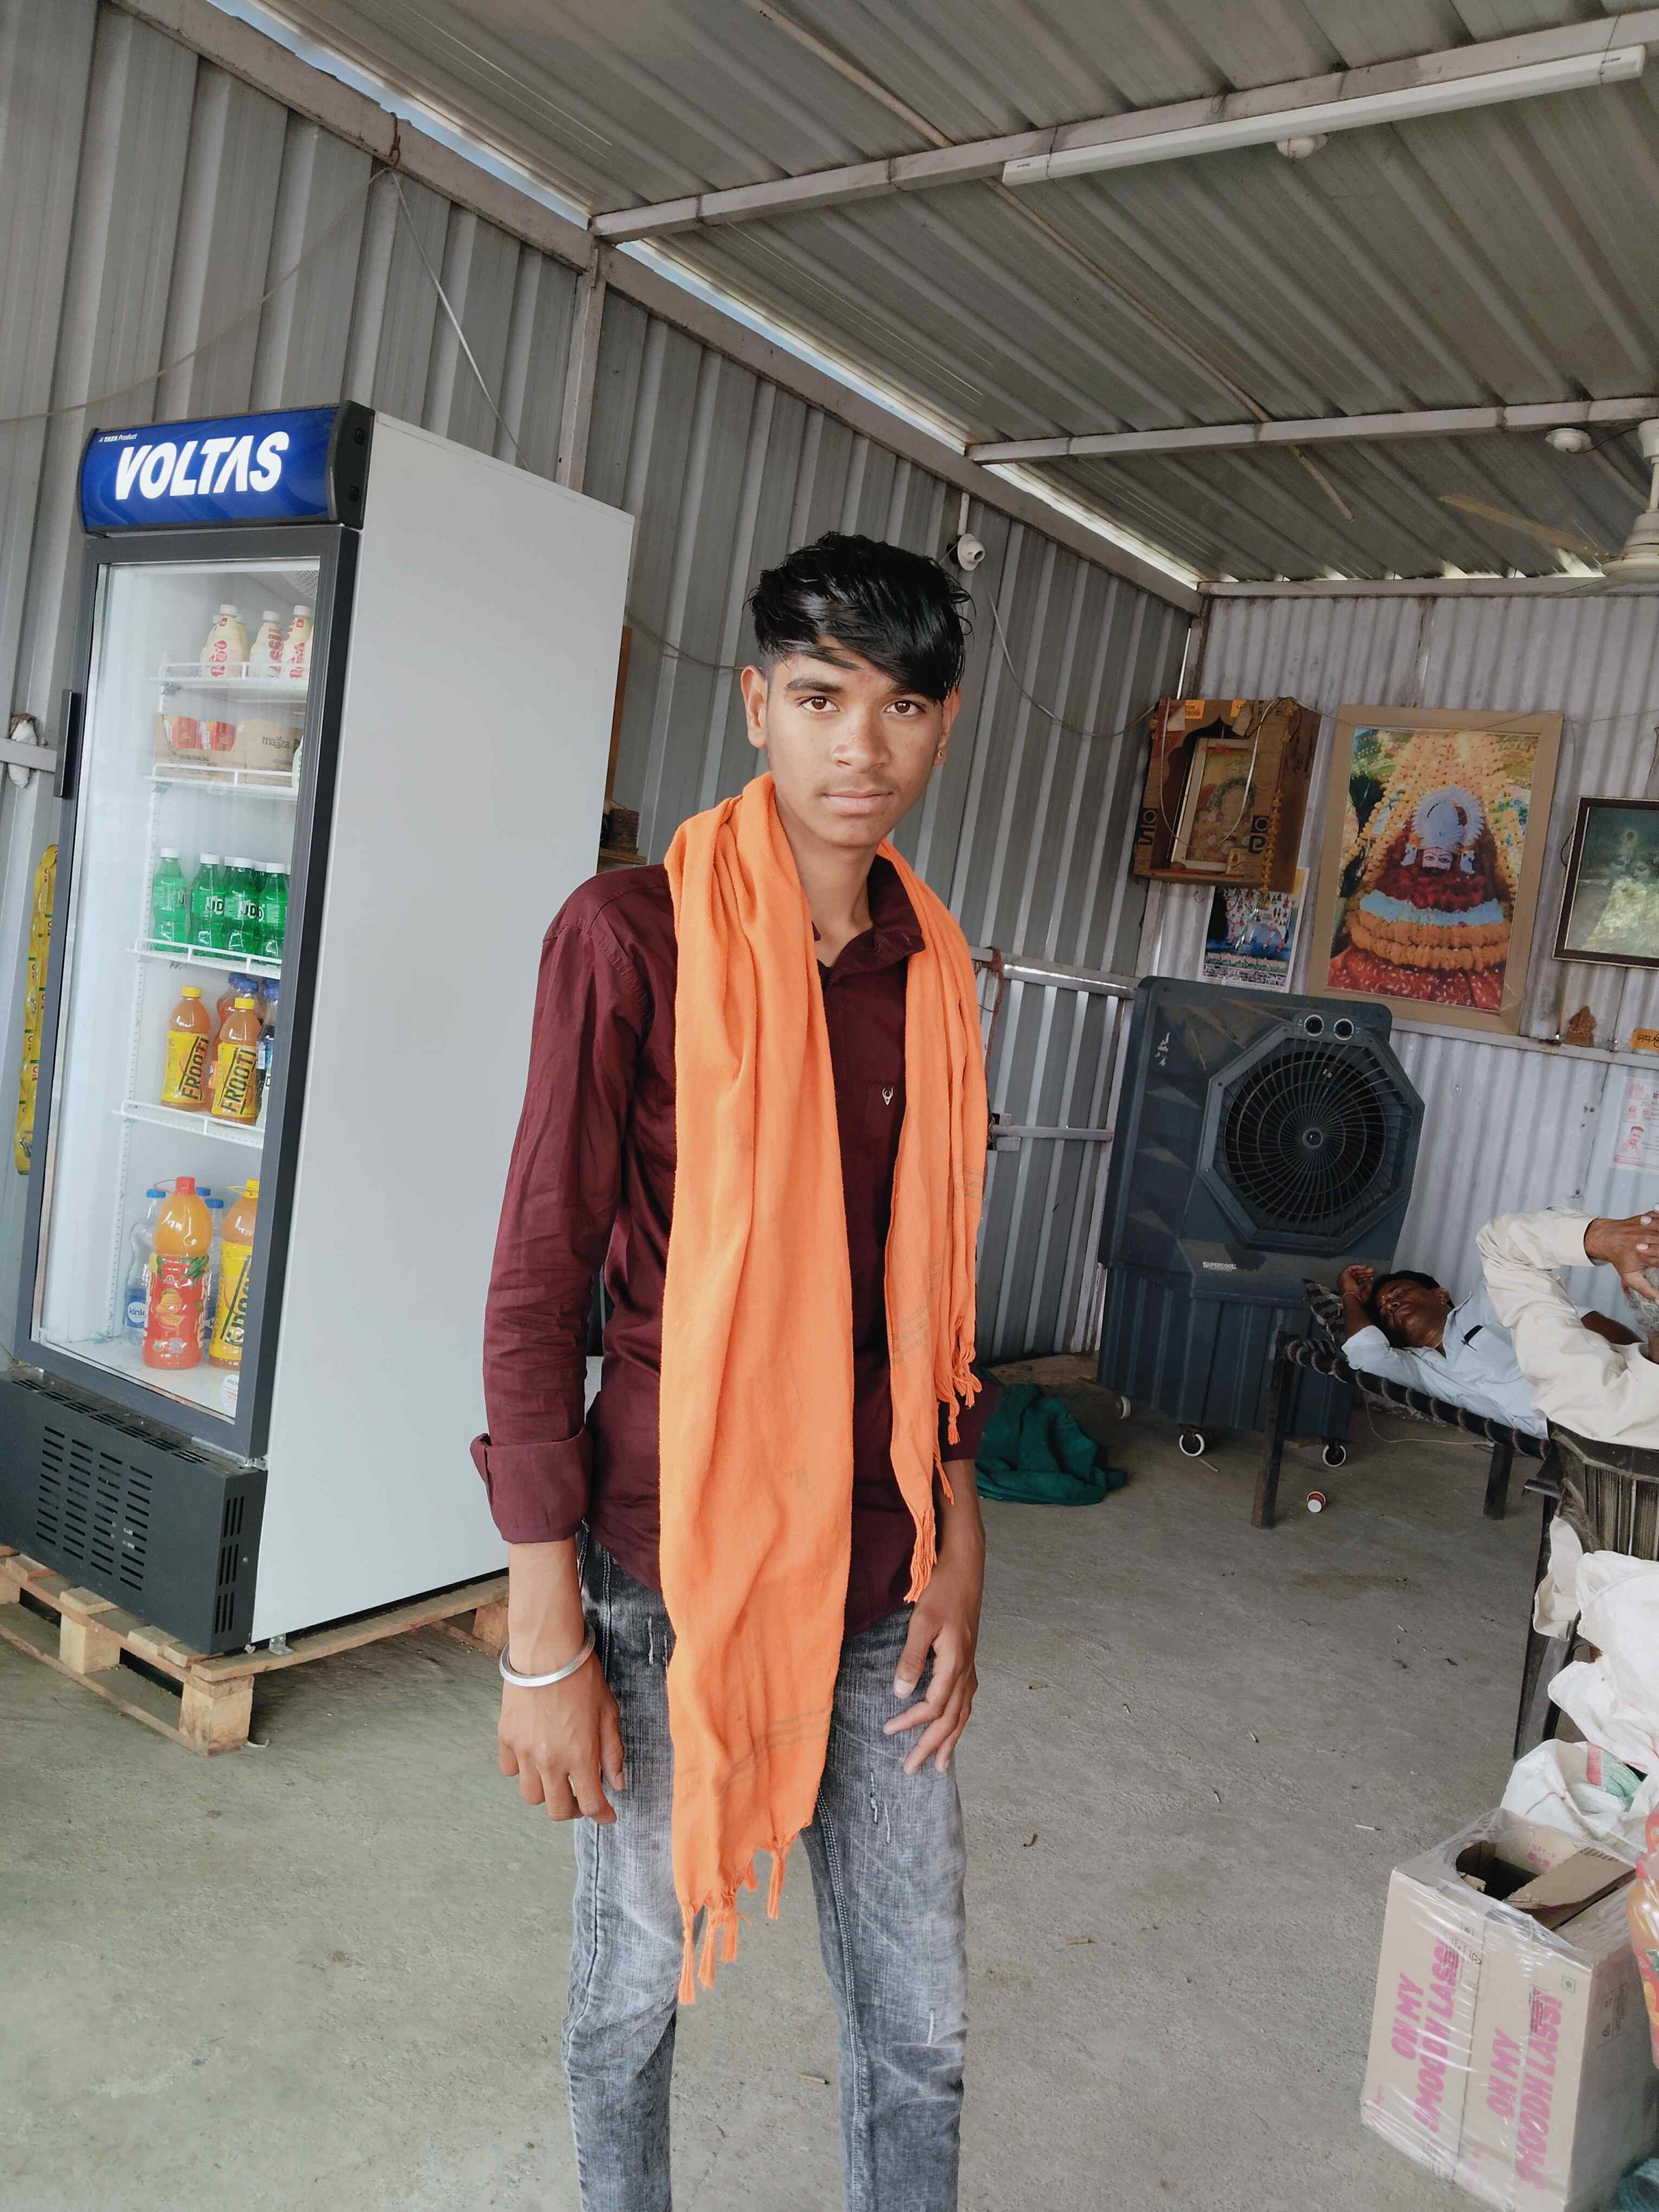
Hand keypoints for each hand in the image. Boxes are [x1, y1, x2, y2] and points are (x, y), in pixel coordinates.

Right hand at [498, 1654, 625, 1822]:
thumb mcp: (609, 1712)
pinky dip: (522, 1770)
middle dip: (573, 1810)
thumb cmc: (583, 1677)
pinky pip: (510, 1770)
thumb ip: (613, 1752)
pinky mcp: (506, 1738)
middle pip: (557, 1810)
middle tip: (581, 1798)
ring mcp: (524, 1751)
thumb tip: (616, 1784)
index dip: (602, 1815)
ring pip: (531, 1796)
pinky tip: (534, 1757)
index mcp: (580, 1756)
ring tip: (557, 1777)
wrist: (546, 1650)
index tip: (607, 1815)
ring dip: (547, 1792)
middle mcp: (550, 1761)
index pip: (591, 1805)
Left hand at [883, 1519, 983, 1776]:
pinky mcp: (968, 1662)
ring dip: (949, 1741)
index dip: (911, 1722)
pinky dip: (958, 1722)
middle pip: (950, 1720)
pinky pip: (965, 1702)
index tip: (888, 1731)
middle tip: (911, 1770)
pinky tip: (952, 1729)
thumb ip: (912, 1658)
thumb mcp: (922, 1621)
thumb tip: (901, 1694)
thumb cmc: (942, 1592)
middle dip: (930, 1746)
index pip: (933, 1706)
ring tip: (938, 1765)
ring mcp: (970, 1668)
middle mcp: (966, 1671)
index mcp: (955, 1663)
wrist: (965, 1569)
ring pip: (962, 1715)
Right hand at [1338, 1263, 1373, 1300]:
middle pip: (1356, 1275)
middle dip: (1365, 1273)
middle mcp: (1345, 1282)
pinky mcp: (1343, 1274)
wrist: (1352, 1297)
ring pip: (1354, 1271)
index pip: (1357, 1280)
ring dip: (1363, 1270)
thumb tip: (1369, 1284)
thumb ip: (1367, 1289)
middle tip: (1372, 1272)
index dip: (1364, 1278)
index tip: (1371, 1277)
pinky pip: (1351, 1268)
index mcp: (1349, 1287)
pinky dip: (1358, 1266)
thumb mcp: (1365, 1294)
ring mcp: (1344, 1278)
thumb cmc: (1356, 1298)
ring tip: (1371, 1270)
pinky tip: (1365, 1267)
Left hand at [1584, 1213, 1658, 1300]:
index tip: (1658, 1264)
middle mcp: (1646, 1240)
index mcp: (1644, 1256)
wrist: (1605, 1237)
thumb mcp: (1630, 1277)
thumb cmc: (1619, 1257)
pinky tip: (1658, 1230)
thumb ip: (1646, 1290)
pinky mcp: (1646, 1217)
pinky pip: (1658, 1217)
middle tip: (1657, 1254)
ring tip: (1658, 1241)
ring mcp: (1646, 1227)